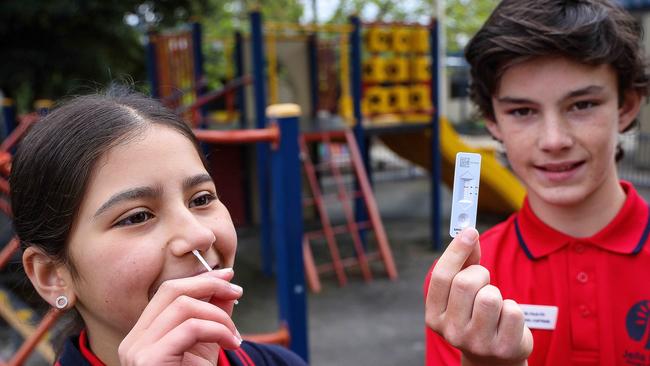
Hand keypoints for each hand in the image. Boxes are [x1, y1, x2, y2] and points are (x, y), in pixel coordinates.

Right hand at [119, 268, 242, 365]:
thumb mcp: (207, 347)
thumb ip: (213, 317)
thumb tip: (225, 288)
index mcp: (143, 335)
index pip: (168, 292)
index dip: (200, 279)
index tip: (228, 276)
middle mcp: (133, 340)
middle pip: (171, 291)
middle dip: (209, 285)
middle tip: (237, 291)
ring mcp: (137, 349)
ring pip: (183, 306)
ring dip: (218, 316)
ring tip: (234, 337)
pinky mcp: (149, 359)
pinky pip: (190, 328)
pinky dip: (218, 330)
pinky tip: (230, 343)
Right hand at [425, 228, 532, 365]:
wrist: (492, 357)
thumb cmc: (474, 315)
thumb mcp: (462, 293)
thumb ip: (463, 263)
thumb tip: (468, 233)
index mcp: (434, 316)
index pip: (441, 276)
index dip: (456, 251)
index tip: (470, 230)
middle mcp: (451, 332)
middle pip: (465, 283)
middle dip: (480, 274)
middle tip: (483, 280)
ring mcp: (476, 342)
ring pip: (490, 297)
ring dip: (496, 293)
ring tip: (494, 305)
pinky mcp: (503, 348)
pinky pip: (513, 311)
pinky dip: (513, 309)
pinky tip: (506, 320)